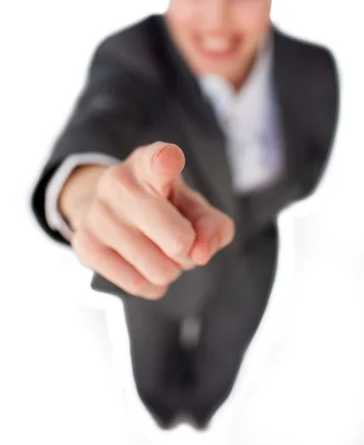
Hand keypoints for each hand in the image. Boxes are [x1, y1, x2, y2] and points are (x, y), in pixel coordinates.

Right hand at [71, 142, 235, 299]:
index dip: (166, 161)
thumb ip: (214, 227)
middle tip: (179, 240)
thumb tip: (201, 254)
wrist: (109, 209)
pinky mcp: (84, 244)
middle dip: (188, 250)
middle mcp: (119, 182)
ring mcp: (97, 213)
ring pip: (159, 269)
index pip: (158, 160)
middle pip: (178, 240)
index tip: (170, 159)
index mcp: (149, 163)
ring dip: (170, 270)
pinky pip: (136, 284)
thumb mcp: (195, 207)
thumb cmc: (164, 206)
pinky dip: (151, 285)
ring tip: (159, 252)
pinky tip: (145, 268)